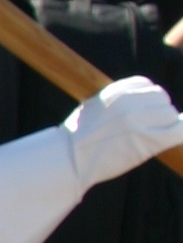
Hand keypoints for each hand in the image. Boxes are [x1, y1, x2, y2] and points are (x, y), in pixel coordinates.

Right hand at [63, 76, 182, 188]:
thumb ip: (115, 100)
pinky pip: (179, 132)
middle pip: (161, 99)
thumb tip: (135, 103)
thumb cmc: (78, 136)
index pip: (146, 84)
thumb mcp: (93, 107)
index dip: (148, 98)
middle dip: (159, 111)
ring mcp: (140, 122)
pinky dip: (180, 132)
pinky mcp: (149, 141)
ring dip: (167, 125)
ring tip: (154, 136)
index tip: (145, 111)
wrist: (70, 158)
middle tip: (151, 126)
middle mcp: (128, 103)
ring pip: (171, 115)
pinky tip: (175, 137)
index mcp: (113, 92)